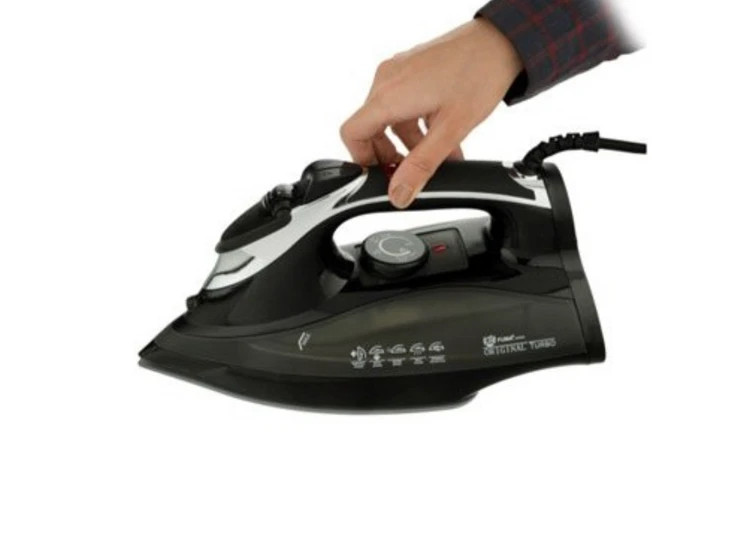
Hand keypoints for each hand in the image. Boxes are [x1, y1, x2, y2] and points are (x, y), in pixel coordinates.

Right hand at [340, 19, 522, 207]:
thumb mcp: (451, 129)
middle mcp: (387, 80)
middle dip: (389, 155)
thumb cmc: (480, 75)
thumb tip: (399, 193)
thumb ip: (421, 166)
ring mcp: (399, 72)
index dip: (362, 160)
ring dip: (409, 143)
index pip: (352, 133)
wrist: (502, 42)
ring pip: (390, 118)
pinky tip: (441, 138)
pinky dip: (417, 125)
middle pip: (370, 128)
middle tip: (411, 172)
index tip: (382, 175)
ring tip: (437, 159)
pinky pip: (403, 103)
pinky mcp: (412, 69)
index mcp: (389, 95)